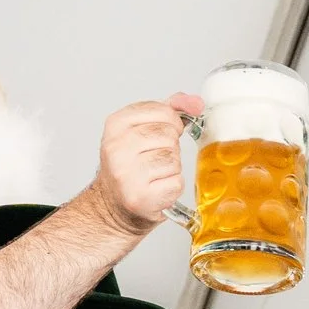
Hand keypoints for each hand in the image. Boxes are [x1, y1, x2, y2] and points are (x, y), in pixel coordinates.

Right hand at [91, 94, 203, 233]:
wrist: (113, 205)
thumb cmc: (130, 166)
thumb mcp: (142, 129)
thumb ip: (169, 110)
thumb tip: (195, 103)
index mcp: (115, 124)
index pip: (162, 111)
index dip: (171, 122)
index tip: (161, 133)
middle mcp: (117, 148)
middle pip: (169, 135)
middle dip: (170, 147)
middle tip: (154, 158)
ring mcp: (127, 174)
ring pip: (174, 159)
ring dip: (172, 168)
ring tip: (155, 174)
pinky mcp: (141, 197)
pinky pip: (176, 182)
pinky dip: (173, 186)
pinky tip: (158, 188)